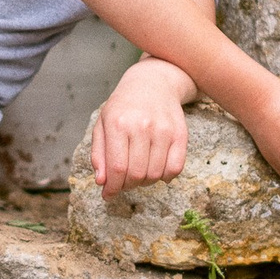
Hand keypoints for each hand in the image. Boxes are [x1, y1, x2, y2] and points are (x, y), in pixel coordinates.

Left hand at [91, 61, 191, 197]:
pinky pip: (175, 169)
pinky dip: (165, 177)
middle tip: (123, 184)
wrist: (153, 83)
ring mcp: (164, 130)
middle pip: (136, 174)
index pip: (117, 168)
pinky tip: (156, 170)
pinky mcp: (181, 134)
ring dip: (145, 182)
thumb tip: (101, 181)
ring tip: (138, 174)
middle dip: (127, 186)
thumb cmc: (124, 107)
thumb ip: (99, 154)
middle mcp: (142, 126)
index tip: (109, 195)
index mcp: (118, 124)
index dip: (112, 188)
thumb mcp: (102, 124)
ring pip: (155, 174)